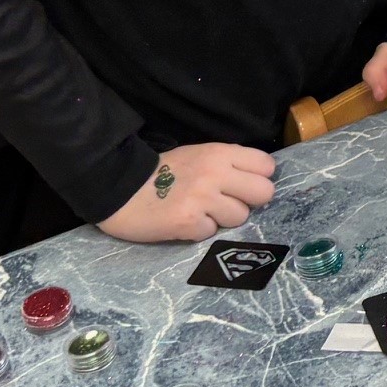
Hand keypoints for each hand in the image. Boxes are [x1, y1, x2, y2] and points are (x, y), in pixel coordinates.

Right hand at [97, 142, 275, 243]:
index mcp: (220, 153)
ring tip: (201, 213)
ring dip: (223, 219)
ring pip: (240, 217)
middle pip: (264, 193)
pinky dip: (199, 231)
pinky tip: (184, 223)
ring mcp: (202, 199)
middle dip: (249, 201)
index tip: (242, 185)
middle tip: (228, 203)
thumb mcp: (199, 155)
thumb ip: (228, 164)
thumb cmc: (163, 171)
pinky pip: (211, 233)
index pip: (266, 166)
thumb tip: (256, 179)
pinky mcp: (188, 224)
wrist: (119, 188)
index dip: (258, 178)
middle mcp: (215, 174)